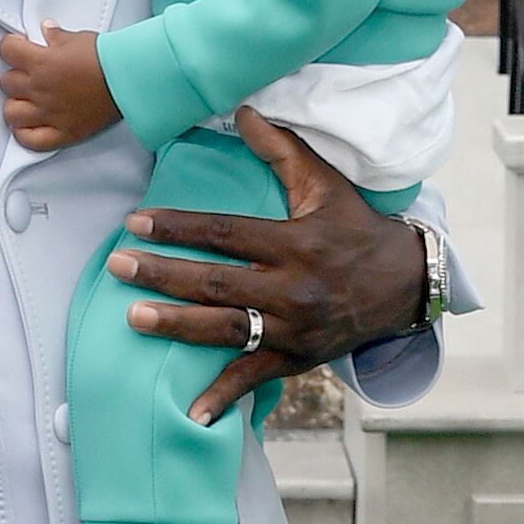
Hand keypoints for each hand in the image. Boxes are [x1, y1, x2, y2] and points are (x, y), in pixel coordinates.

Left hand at [1, 23, 118, 151]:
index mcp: (41, 61)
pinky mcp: (62, 132)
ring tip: (28, 100)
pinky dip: (26, 133)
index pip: (7, 50)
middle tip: (29, 75)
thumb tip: (46, 31)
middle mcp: (40, 88)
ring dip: (17, 105)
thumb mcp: (79, 39)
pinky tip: (32, 124)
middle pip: (6, 82)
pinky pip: (29, 139)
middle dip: (16, 76)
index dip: (11, 48)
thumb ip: (56, 36)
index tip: (19, 49)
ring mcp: (49, 113)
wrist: (130, 81)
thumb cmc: (108, 59)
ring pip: (11, 112)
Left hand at [109, 109, 432, 429]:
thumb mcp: (326, 185)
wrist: (405, 285)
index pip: (225, 233)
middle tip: (117, 267)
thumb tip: (243, 110)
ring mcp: (294, 329)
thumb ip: (282, 150)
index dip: (179, 228)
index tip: (136, 223)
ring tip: (134, 318)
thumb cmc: (357, 229)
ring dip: (177, 326)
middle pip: (217, 283)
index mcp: (295, 244)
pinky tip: (190, 413)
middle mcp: (293, 289)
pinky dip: (224, 397)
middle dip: (164, 275)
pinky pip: (255, 378)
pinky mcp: (298, 359)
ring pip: (227, 329)